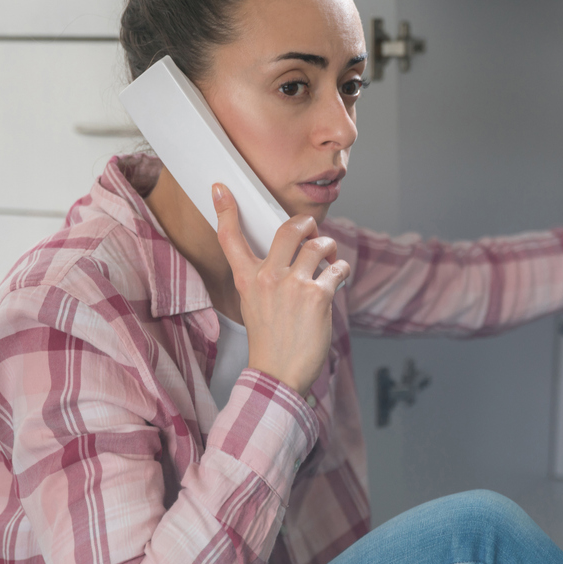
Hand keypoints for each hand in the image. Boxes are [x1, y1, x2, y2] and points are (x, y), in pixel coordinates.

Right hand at [212, 183, 350, 395]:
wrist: (278, 374)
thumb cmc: (270, 342)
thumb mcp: (254, 306)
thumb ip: (266, 279)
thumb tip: (293, 257)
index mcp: (247, 279)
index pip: (231, 239)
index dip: (226, 211)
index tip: (220, 189)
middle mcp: (268, 277)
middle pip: (289, 229)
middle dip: (307, 224)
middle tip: (313, 232)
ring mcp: (293, 284)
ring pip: (318, 246)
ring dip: (329, 248)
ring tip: (329, 260)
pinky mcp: (318, 295)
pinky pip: (337, 268)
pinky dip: (341, 270)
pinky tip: (338, 280)